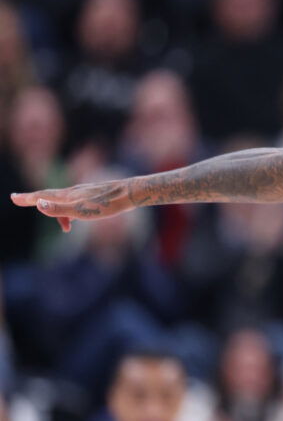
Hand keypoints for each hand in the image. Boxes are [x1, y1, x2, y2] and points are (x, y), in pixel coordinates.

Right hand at [10, 180, 134, 232]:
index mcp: (68, 196)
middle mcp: (74, 191)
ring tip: (66, 229)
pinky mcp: (96, 195)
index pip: (42, 196)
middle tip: (20, 201)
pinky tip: (81, 219)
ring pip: (65, 201)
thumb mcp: (82, 211)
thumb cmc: (107, 205)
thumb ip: (60, 209)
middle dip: (36, 201)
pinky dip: (72, 212)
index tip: (13, 197)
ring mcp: (85, 192)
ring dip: (58, 213)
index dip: (27, 198)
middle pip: (50, 196)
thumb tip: (39, 204)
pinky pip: (77, 203)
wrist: (132, 193)